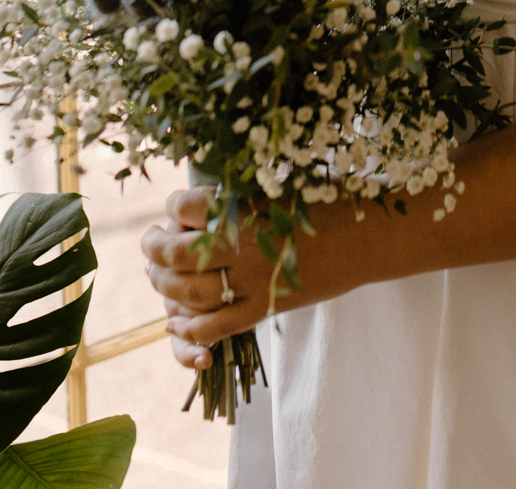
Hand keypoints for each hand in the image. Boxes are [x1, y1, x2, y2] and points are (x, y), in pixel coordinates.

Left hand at [140, 186, 369, 369]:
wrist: (365, 239)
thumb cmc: (323, 202)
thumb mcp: (277, 186)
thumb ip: (236, 197)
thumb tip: (194, 205)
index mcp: (245, 209)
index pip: (186, 207)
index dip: (174, 206)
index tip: (174, 207)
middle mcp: (243, 247)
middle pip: (178, 254)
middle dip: (155, 249)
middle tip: (151, 241)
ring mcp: (252, 283)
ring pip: (189, 292)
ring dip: (164, 285)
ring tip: (156, 274)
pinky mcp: (264, 310)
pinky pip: (214, 327)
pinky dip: (189, 329)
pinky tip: (175, 321)